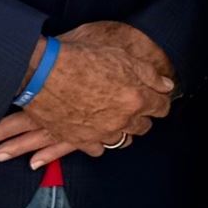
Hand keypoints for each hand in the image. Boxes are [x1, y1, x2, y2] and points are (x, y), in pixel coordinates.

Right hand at [0, 24, 173, 164]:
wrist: (42, 72)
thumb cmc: (80, 59)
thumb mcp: (121, 57)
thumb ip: (149, 74)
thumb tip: (166, 85)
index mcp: (137, 98)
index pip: (162, 107)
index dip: (159, 100)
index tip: (155, 97)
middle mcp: (123, 120)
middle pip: (143, 126)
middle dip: (141, 115)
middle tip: (132, 105)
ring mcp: (101, 132)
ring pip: (123, 140)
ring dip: (122, 130)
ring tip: (114, 118)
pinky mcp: (80, 140)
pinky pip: (98, 149)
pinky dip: (99, 141)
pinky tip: (95, 129)